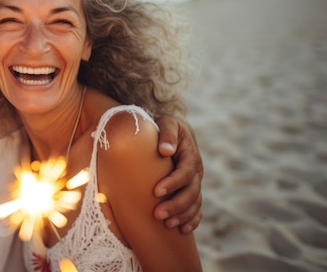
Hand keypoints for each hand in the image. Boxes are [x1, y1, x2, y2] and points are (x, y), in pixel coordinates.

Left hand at [153, 116, 203, 233]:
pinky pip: (197, 208)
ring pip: (194, 203)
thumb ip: (167, 134)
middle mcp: (196, 172)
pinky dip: (192, 219)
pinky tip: (183, 230)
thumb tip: (165, 150)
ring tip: (167, 224)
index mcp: (191, 156)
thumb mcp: (167, 123)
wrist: (175, 131)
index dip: (172, 183)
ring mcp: (196, 183)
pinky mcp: (192, 190)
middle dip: (176, 205)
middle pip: (191, 193)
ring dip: (182, 215)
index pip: (185, 173)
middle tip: (158, 215)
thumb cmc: (167, 127)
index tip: (156, 191)